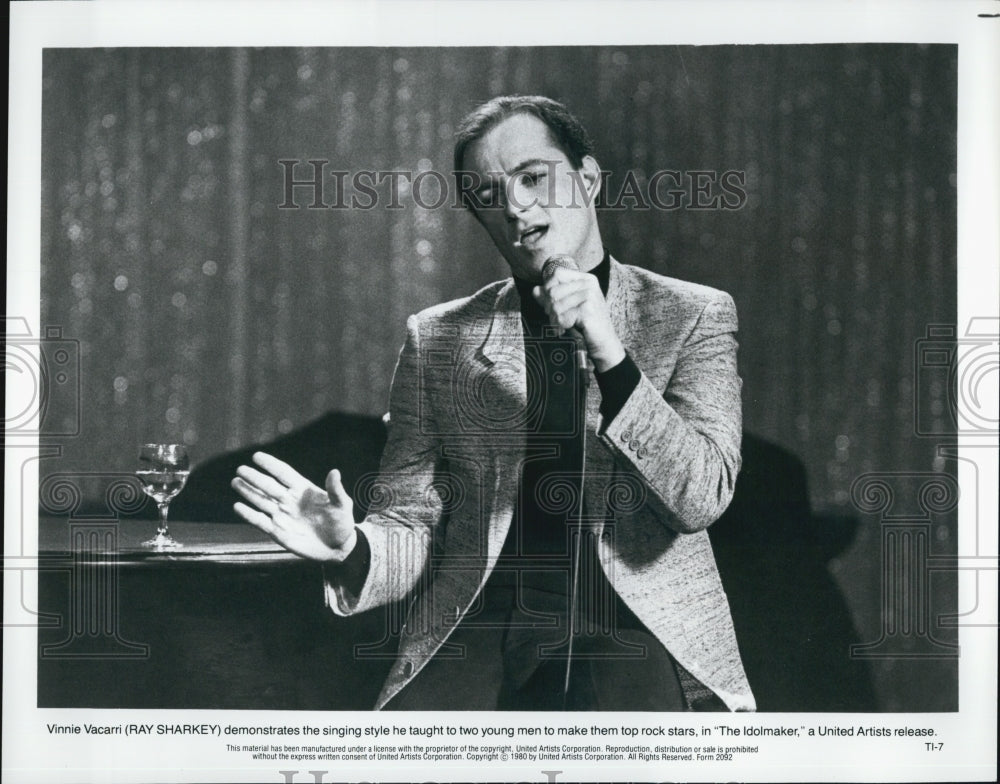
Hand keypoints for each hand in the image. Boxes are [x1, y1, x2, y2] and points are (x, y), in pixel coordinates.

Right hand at [232, 451, 356, 561]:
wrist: (338, 547)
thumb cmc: (341, 523)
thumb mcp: (342, 505)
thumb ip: (335, 490)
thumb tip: (335, 472)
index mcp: (303, 489)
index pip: (283, 473)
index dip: (271, 464)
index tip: (257, 456)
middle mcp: (289, 500)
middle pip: (268, 486)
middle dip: (254, 477)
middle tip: (240, 469)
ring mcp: (282, 515)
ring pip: (261, 501)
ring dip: (248, 492)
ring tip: (235, 482)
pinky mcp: (278, 531)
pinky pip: (260, 521)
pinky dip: (249, 514)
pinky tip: (238, 506)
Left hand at [533, 265, 625, 371]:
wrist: (604, 342)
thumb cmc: (585, 323)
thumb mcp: (567, 306)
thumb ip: (551, 297)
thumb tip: (535, 290)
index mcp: (585, 279)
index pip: (557, 273)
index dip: (548, 288)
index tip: (551, 303)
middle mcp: (589, 284)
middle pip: (553, 290)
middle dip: (549, 307)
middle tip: (556, 318)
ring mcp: (590, 296)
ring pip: (555, 305)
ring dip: (555, 318)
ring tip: (561, 325)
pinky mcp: (588, 311)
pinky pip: (562, 317)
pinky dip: (561, 325)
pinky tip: (568, 328)